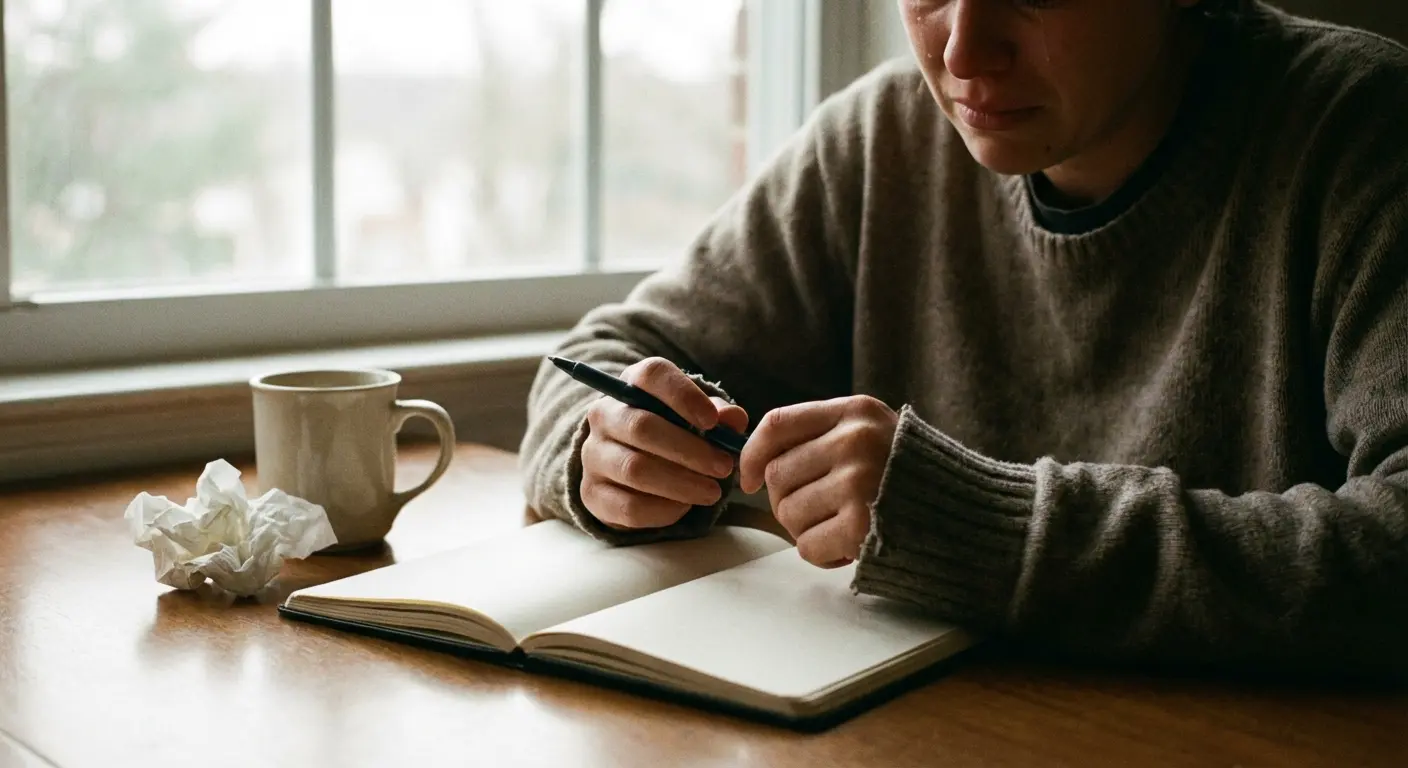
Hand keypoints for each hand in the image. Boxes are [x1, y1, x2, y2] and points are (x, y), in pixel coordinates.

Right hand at [580, 357, 749, 529]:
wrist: (627, 470)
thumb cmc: (671, 433)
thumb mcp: (695, 417)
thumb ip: (717, 415)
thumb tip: (733, 419)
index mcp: (631, 385)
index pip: (651, 375)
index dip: (683, 395)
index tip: (712, 422)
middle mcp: (604, 415)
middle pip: (642, 427)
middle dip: (690, 450)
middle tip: (724, 467)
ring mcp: (593, 455)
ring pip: (635, 469)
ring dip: (681, 483)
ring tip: (712, 492)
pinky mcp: (592, 494)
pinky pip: (628, 506)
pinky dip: (663, 510)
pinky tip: (686, 506)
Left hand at [738, 396, 898, 567]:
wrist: (975, 518)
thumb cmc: (914, 480)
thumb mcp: (875, 434)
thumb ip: (825, 437)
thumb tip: (756, 463)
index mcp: (856, 411)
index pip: (777, 424)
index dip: (751, 454)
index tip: (748, 479)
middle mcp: (855, 441)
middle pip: (776, 476)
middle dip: (787, 502)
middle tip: (820, 511)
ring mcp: (858, 481)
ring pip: (788, 514)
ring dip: (806, 530)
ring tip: (843, 526)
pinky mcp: (861, 524)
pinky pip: (807, 545)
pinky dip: (822, 554)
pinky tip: (850, 546)